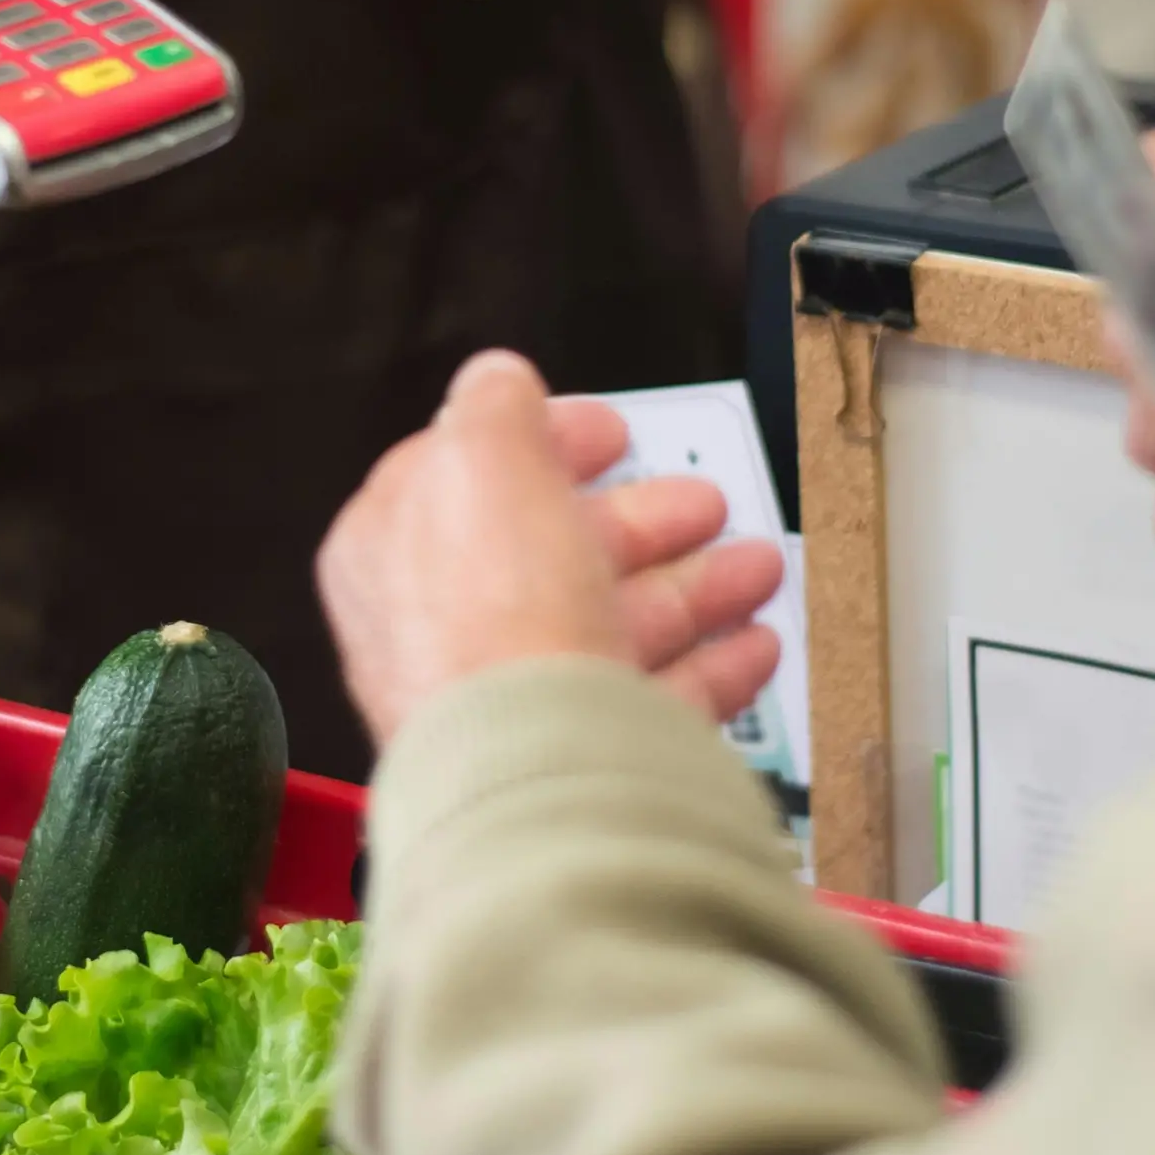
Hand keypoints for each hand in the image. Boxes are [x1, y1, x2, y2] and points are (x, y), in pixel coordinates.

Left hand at [318, 348, 784, 748]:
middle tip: (704, 502)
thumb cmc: (490, 618)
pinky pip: (653, 706)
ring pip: (614, 628)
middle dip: (641, 522)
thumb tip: (498, 380)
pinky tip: (754, 647)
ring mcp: (516, 702)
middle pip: (554, 557)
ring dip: (695, 589)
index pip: (468, 478)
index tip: (613, 431)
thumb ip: (493, 407)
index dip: (545, 443)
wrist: (538, 774)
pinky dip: (710, 670)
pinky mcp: (581, 760)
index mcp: (395, 554)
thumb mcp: (483, 461)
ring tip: (759, 566)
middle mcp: (446, 633)